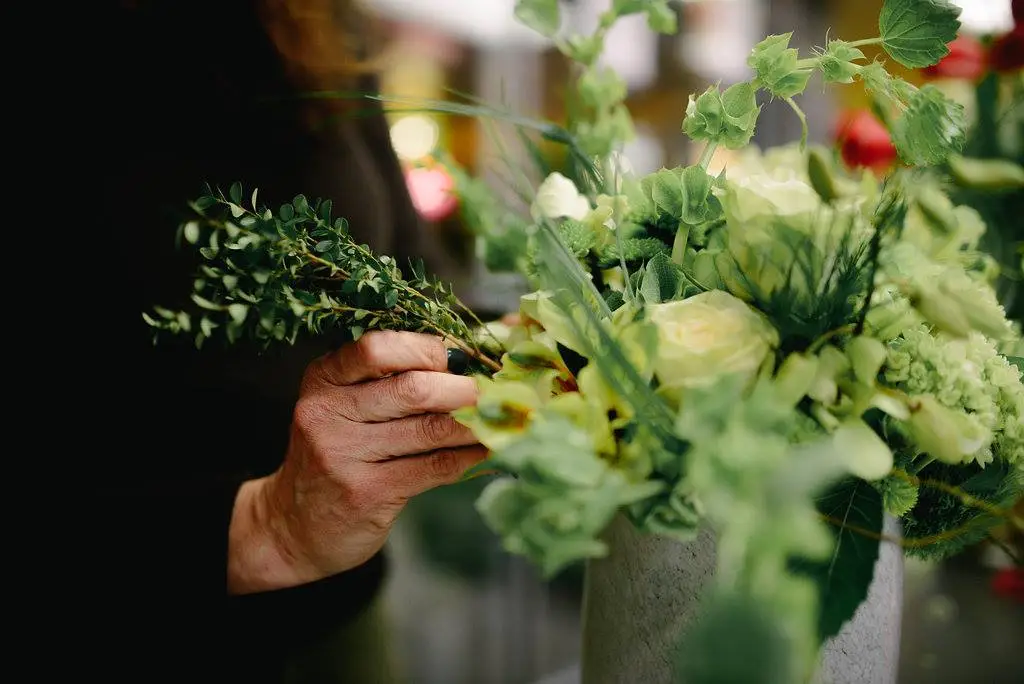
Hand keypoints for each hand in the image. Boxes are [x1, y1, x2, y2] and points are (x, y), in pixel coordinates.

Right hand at [227, 331, 484, 593]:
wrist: (294, 525)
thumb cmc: (335, 454)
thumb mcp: (343, 408)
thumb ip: (388, 383)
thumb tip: (466, 363)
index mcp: (323, 379)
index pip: (376, 348)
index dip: (425, 350)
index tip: (454, 360)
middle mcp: (327, 413)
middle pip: (412, 389)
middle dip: (463, 389)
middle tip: (495, 392)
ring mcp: (344, 456)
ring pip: (429, 430)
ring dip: (475, 424)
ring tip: (502, 418)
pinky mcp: (367, 493)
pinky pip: (434, 468)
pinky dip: (469, 457)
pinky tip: (488, 451)